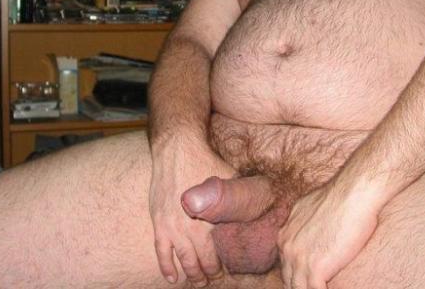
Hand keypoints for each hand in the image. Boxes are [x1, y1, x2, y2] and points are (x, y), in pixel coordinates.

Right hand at [149, 138, 234, 285]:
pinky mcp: (159, 221)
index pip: (217, 255)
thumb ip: (239, 196)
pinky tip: (172, 277)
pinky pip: (161, 251)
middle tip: (213, 278)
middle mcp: (191, 228)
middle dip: (208, 273)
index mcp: (211, 219)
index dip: (223, 265)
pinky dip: (166, 266)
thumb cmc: (207, 160)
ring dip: (190, 274)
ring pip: (183, 260)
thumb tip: (265, 201)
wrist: (177, 147)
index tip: (227, 269)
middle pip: (200, 262)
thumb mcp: (231, 177)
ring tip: (197, 280)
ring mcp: (172, 226)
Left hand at [277, 180, 380, 288]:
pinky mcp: (315, 269)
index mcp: (285, 234)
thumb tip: (310, 231)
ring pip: (300, 288)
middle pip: (289, 279)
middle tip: (316, 285)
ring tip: (325, 287)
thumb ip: (303, 225)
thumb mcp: (309, 209)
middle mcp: (287, 246)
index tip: (309, 279)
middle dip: (301, 285)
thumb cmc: (340, 200)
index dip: (297, 275)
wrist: (353, 194)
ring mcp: (299, 258)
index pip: (286, 265)